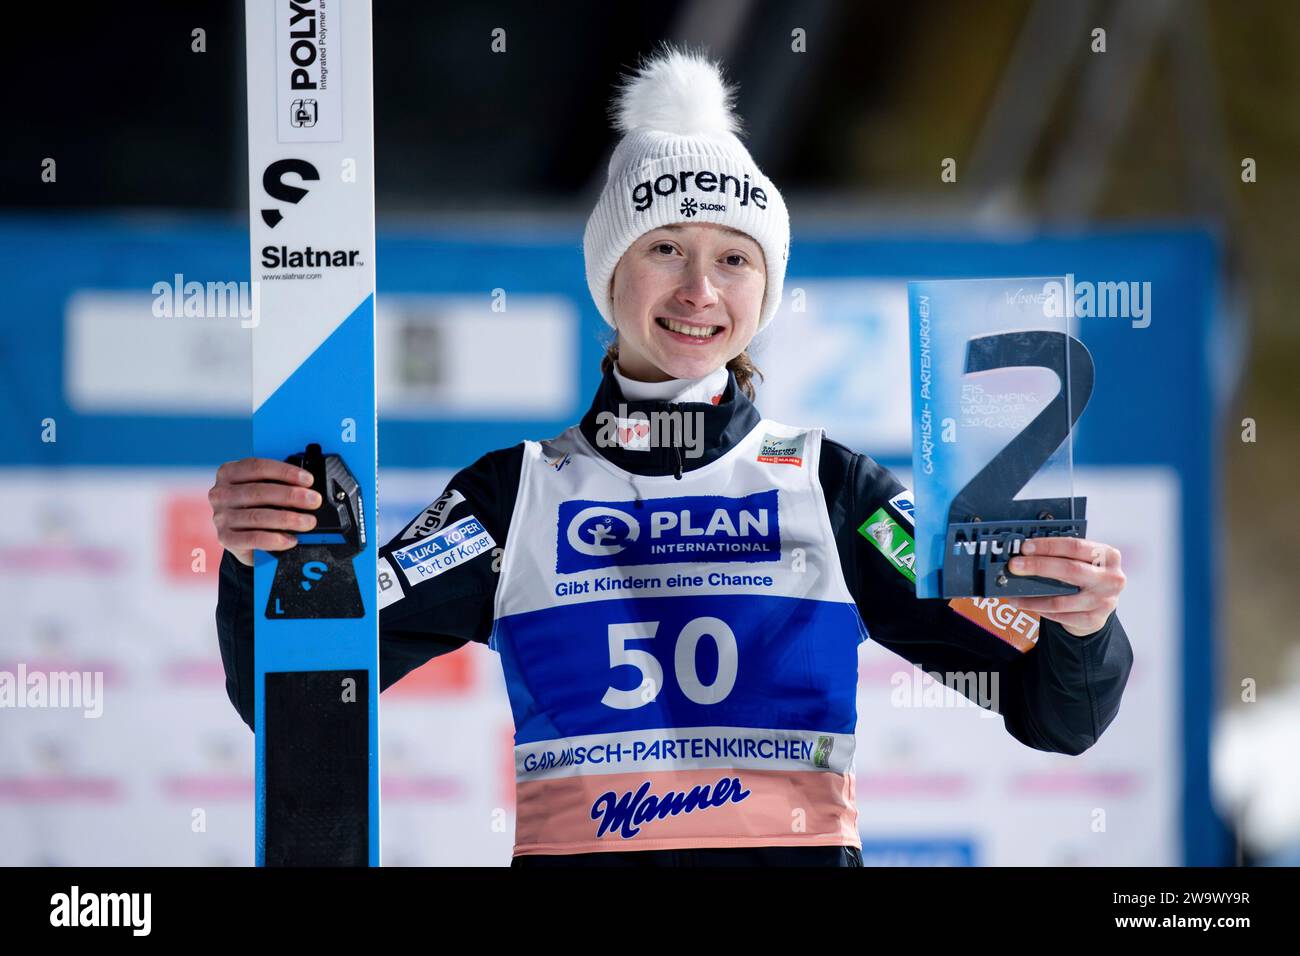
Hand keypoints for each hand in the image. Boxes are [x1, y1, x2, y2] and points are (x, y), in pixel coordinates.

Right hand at [208, 457, 321, 565]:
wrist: (240, 536)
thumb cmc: (254, 506)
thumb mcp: (260, 488)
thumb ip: (277, 483)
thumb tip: (307, 488)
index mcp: (228, 473)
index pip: (257, 467)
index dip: (285, 472)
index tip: (308, 480)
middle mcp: (221, 493)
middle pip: (259, 491)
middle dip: (292, 496)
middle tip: (314, 500)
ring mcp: (221, 517)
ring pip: (258, 516)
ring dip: (288, 519)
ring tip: (309, 522)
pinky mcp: (225, 538)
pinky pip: (253, 539)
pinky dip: (275, 539)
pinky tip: (291, 539)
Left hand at [1005, 536, 1125, 637]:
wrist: (1103, 604)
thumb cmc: (1088, 576)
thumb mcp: (1084, 560)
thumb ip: (1062, 554)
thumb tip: (1027, 552)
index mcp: (1107, 555)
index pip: (1075, 546)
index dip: (1048, 546)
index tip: (1026, 547)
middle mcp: (1110, 578)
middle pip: (1070, 570)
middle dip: (1038, 566)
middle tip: (1015, 566)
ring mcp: (1104, 601)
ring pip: (1061, 599)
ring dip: (1032, 596)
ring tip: (1014, 592)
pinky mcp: (1094, 620)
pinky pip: (1060, 615)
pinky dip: (1040, 609)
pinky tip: (1027, 604)